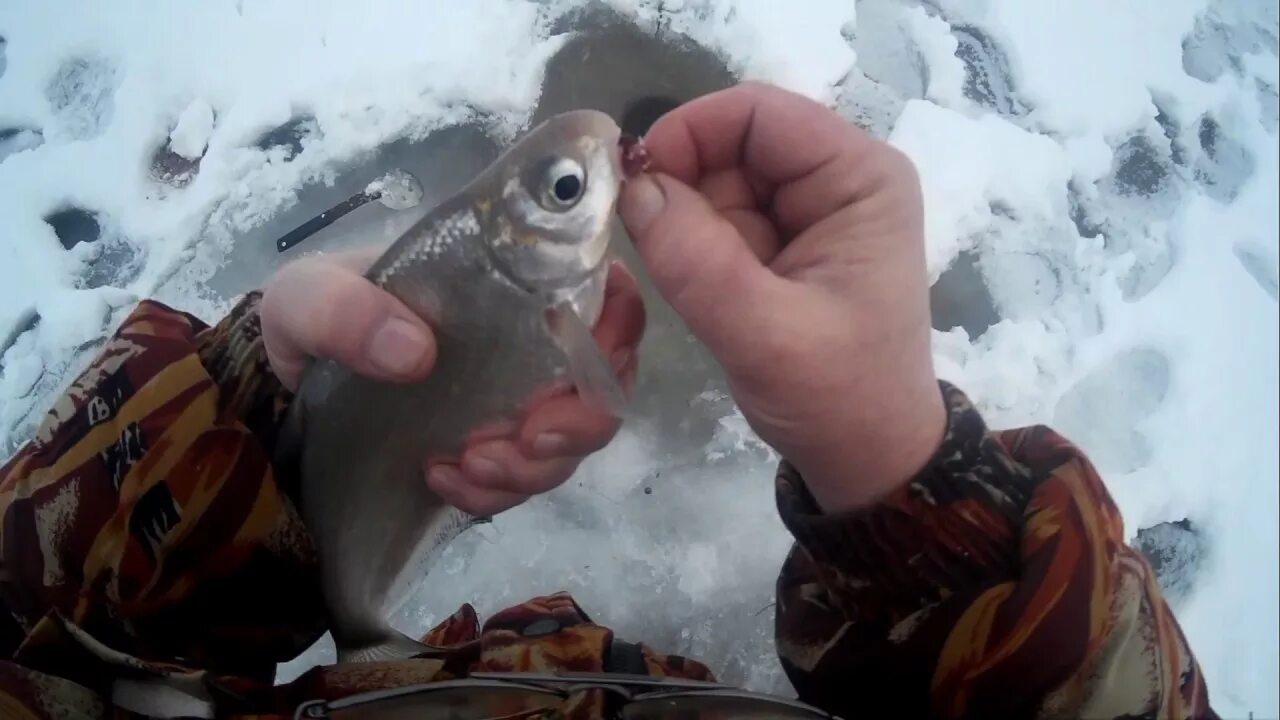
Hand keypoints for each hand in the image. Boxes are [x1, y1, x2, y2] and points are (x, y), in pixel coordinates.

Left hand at [260, 251, 644, 515]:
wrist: (280, 392)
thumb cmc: (305, 321)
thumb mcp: (306, 297)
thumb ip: (345, 309)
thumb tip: (416, 351)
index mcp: (503, 282)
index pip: (596, 290)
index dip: (617, 325)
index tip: (584, 364)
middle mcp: (523, 341)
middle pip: (602, 381)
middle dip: (578, 421)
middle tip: (523, 440)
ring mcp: (511, 399)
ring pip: (572, 440)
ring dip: (534, 465)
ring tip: (464, 466)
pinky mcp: (492, 448)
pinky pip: (525, 478)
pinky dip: (495, 490)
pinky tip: (442, 479)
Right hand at [618, 82, 944, 512]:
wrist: (868, 458)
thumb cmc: (837, 396)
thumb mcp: (764, 334)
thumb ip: (695, 260)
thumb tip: (633, 188)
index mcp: (860, 179)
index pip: (761, 113)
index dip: (690, 131)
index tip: (634, 183)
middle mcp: (838, 180)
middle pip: (734, 142)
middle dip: (682, 183)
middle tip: (644, 242)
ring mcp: (809, 214)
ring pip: (717, 181)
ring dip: (684, 221)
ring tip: (681, 280)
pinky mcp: (783, 246)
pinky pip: (719, 220)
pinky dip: (692, 245)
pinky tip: (695, 288)